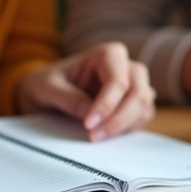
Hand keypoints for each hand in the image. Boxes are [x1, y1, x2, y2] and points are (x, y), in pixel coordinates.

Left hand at [17, 42, 155, 140]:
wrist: (50, 93)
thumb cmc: (49, 83)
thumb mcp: (47, 87)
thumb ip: (66, 97)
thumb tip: (88, 111)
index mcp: (108, 54)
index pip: (117, 80)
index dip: (106, 105)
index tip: (88, 124)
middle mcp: (127, 67)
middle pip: (138, 94)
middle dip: (118, 119)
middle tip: (94, 136)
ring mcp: (135, 85)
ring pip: (143, 107)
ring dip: (123, 126)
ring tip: (96, 137)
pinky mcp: (135, 104)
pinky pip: (142, 118)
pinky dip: (129, 129)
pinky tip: (106, 133)